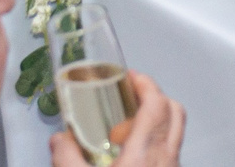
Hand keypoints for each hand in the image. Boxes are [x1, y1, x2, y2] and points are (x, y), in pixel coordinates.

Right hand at [51, 72, 182, 166]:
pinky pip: (170, 153)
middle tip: (130, 97)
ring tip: (127, 130)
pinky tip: (131, 157)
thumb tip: (60, 140)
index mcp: (146, 150)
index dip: (145, 83)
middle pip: (173, 111)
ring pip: (175, 133)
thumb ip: (67, 157)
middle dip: (154, 97)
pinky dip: (155, 144)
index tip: (130, 76)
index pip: (157, 102)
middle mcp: (166, 157)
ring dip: (156, 122)